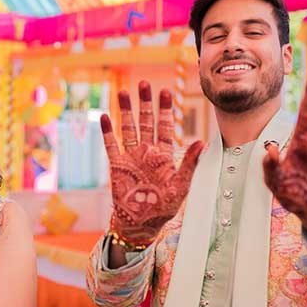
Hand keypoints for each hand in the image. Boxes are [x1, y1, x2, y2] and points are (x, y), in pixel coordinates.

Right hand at [101, 81, 202, 244]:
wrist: (142, 222)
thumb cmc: (165, 206)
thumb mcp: (182, 185)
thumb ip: (190, 163)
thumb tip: (202, 141)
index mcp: (163, 155)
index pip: (164, 126)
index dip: (164, 109)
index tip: (165, 90)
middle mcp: (146, 152)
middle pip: (145, 122)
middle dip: (145, 103)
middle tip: (143, 83)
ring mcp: (131, 157)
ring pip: (128, 128)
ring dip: (126, 111)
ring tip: (122, 92)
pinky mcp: (116, 166)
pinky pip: (111, 145)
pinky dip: (107, 132)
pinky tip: (105, 117)